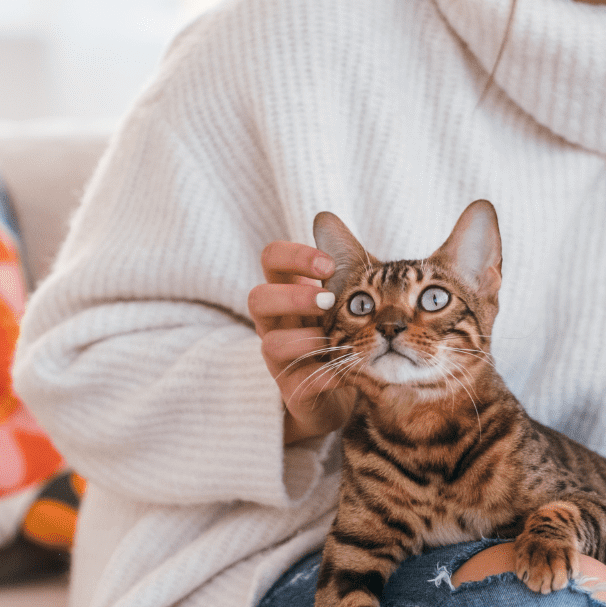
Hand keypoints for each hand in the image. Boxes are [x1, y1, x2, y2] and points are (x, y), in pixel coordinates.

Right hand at [248, 241, 356, 443]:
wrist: (342, 390)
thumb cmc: (340, 331)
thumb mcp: (346, 293)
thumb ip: (346, 260)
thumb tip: (326, 216)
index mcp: (288, 290)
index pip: (271, 259)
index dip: (293, 256)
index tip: (327, 265)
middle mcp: (275, 322)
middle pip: (257, 298)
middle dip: (293, 297)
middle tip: (329, 301)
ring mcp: (279, 357)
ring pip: (270, 343)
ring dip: (304, 339)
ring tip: (334, 341)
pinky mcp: (292, 390)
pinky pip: (298, 383)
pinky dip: (325, 376)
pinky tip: (348, 373)